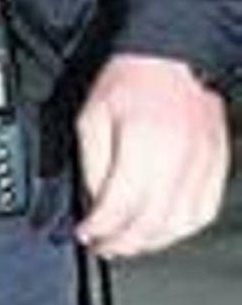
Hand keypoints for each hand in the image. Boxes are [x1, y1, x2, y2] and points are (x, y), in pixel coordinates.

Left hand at [75, 52, 230, 256]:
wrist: (168, 56)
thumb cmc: (127, 80)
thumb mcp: (91, 116)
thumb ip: (93, 164)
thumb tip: (96, 203)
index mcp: (143, 145)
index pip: (120, 206)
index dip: (100, 229)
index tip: (86, 236)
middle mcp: (178, 160)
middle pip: (151, 223)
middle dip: (124, 244)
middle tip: (104, 248)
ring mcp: (203, 166)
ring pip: (180, 225)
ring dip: (152, 242)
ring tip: (129, 244)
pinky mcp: (218, 167)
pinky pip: (203, 212)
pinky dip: (181, 228)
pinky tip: (163, 229)